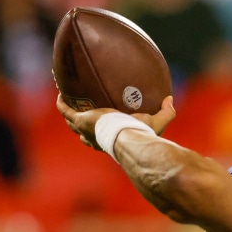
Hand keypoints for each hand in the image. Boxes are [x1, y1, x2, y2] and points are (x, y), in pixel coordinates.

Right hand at [57, 93, 175, 149]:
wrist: (129, 138)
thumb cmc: (142, 134)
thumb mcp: (156, 122)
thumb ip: (166, 112)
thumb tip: (170, 99)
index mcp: (108, 141)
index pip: (98, 139)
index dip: (95, 133)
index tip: (97, 124)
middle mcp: (94, 138)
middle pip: (80, 132)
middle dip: (77, 122)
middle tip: (77, 110)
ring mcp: (85, 129)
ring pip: (69, 119)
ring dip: (66, 107)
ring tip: (65, 95)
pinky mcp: (80, 120)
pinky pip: (65, 109)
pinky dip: (61, 100)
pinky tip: (61, 89)